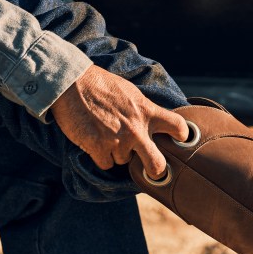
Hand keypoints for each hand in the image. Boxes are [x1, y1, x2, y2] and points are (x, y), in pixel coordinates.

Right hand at [49, 65, 188, 178]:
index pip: (177, 126)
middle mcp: (136, 129)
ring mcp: (118, 141)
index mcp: (147, 111)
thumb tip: (154, 121)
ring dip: (117, 153)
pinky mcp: (99, 148)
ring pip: (124, 162)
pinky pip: (107, 164)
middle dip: (157, 170)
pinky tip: (95, 141)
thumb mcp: (130, 92)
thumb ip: (144, 109)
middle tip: (154, 170)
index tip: (180, 140)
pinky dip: (101, 157)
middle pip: (157, 164)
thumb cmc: (100, 84)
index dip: (181, 135)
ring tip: (106, 135)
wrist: (71, 83)